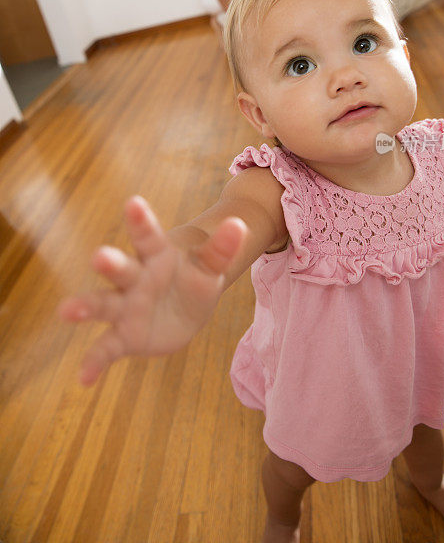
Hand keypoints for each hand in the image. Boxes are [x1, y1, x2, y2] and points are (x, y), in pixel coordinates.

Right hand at [59, 196, 246, 384]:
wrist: (186, 307)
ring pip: (103, 305)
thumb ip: (221, 249)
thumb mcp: (210, 266)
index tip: (134, 202)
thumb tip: (239, 225)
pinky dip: (94, 362)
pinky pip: (106, 348)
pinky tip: (83, 379)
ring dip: (84, 307)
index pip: (148, 236)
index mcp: (155, 255)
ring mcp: (125, 307)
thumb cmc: (194, 277)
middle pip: (121, 269)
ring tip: (66, 310)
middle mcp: (134, 279)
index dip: (141, 221)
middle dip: (110, 263)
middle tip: (100, 256)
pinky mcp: (123, 336)